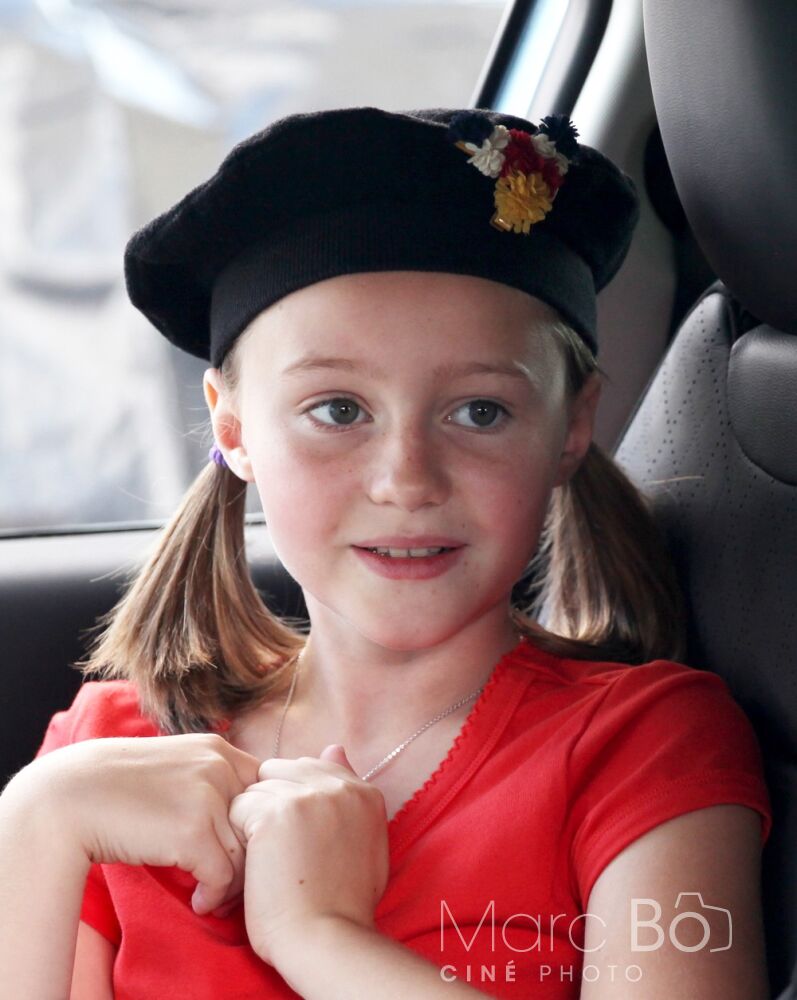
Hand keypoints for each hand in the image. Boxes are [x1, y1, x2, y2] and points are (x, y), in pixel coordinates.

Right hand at [28, 734, 260, 914]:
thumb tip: (248, 818)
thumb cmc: (120, 788)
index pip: (266, 792)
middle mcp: (220, 767)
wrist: (70, 797)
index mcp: (219, 749)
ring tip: (212, 892)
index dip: (259, 825)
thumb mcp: (177, 766)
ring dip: (231, 883)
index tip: (242, 849)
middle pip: (261, 824)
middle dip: (250, 858)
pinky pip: (222, 877)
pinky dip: (213, 897)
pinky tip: (198, 901)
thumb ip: (213, 780)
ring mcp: (207, 797)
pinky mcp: (191, 832)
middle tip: (233, 881)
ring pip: (244, 854)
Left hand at [227, 744, 389, 965]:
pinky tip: (256, 863)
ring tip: (269, 859)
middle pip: (282, 771)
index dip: (296, 800)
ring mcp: (308, 795)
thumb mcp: (363, 841)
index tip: (298, 836)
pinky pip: (239, 807)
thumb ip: (349, 794)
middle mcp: (340, 785)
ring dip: (253, 819)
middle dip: (272, 802)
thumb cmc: (342, 901)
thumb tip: (335, 746)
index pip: (313, 768)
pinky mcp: (275, 811)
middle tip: (279, 848)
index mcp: (365, 792)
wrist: (326, 938)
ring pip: (258, 787)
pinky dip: (238, 836)